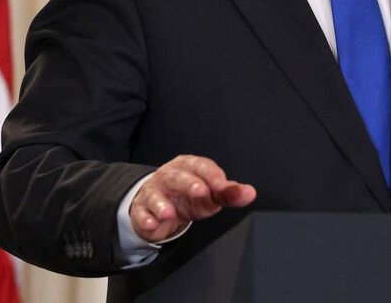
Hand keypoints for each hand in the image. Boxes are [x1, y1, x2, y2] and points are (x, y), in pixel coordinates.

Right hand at [129, 155, 256, 242]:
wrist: (160, 208)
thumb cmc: (189, 197)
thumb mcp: (211, 195)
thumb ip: (229, 194)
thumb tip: (250, 193)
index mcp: (188, 167)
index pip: (200, 165)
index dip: (211, 174)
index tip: (222, 185)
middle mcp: (169, 175)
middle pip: (177, 176)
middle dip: (188, 183)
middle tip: (201, 192)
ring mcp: (153, 192)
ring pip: (154, 194)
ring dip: (161, 203)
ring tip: (169, 213)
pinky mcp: (141, 210)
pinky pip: (140, 213)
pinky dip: (145, 219)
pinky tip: (152, 224)